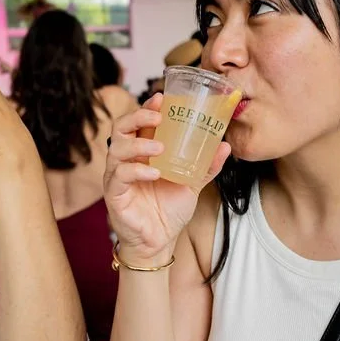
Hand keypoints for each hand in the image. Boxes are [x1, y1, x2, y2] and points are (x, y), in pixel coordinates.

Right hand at [103, 94, 230, 262]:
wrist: (160, 242)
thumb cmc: (168, 209)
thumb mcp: (192, 183)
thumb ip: (206, 165)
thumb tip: (225, 145)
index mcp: (142, 152)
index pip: (138, 122)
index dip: (146, 108)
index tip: (161, 98)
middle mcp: (126, 160)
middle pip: (121, 129)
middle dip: (137, 117)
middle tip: (157, 117)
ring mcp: (117, 177)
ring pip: (117, 149)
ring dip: (138, 145)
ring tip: (158, 148)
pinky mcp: (114, 195)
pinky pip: (119, 176)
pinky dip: (136, 171)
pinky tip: (153, 172)